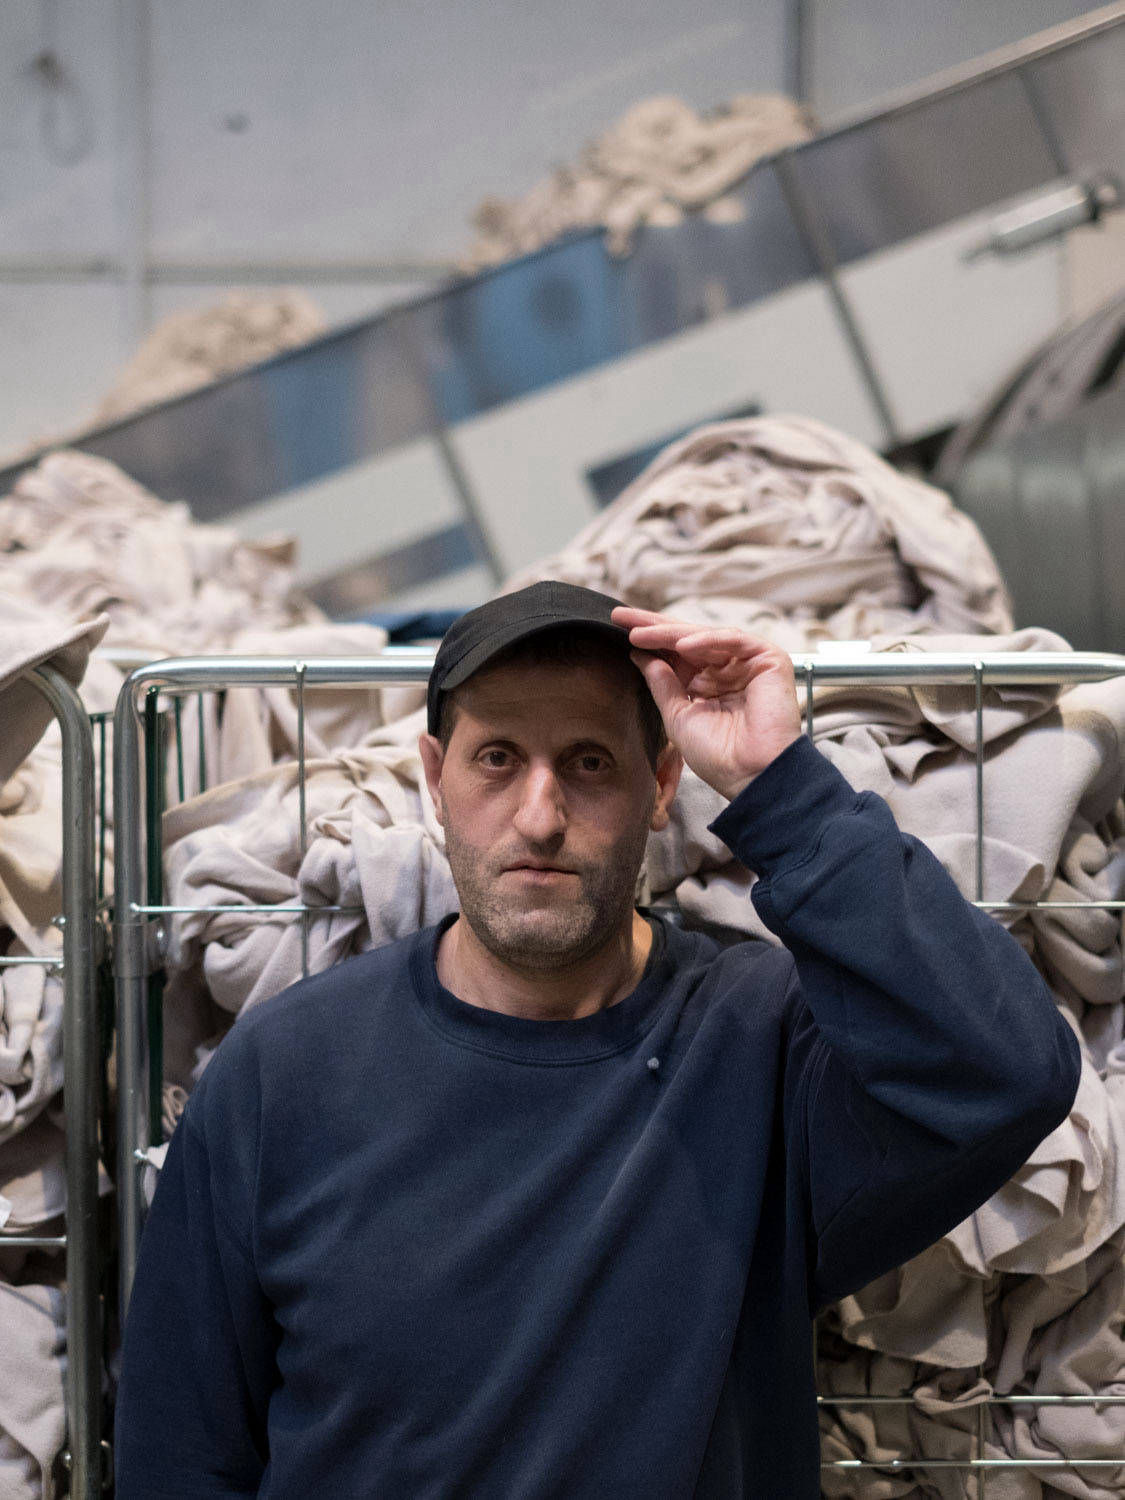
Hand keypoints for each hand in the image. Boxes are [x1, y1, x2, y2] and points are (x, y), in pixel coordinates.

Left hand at [612, 606, 802, 800]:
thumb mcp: (677, 715)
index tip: (617, 628)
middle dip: (654, 627)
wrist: (752, 775)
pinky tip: (681, 645)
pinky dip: (708, 641)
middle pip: (688, 640)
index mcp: (708, 685)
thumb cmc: (718, 756)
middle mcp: (728, 671)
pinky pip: (734, 641)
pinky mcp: (770, 659)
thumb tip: (639, 654)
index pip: (676, 655)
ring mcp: (749, 663)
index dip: (649, 641)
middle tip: (620, 617)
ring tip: (639, 633)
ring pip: (706, 637)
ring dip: (671, 633)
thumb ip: (662, 683)